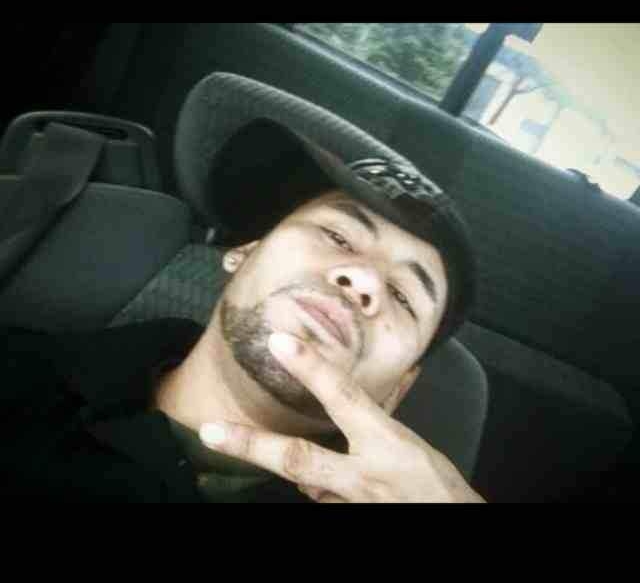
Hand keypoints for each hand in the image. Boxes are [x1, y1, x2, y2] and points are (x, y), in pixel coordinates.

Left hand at [200, 332, 484, 502]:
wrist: (453, 527)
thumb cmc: (441, 488)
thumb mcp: (412, 445)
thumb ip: (379, 422)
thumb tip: (353, 398)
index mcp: (387, 444)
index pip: (343, 397)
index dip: (311, 368)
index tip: (280, 342)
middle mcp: (363, 477)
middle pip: (298, 458)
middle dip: (251, 445)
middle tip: (209, 431)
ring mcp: (350, 505)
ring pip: (306, 483)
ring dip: (301, 470)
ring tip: (299, 457)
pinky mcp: (344, 522)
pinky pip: (320, 500)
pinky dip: (319, 489)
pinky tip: (332, 485)